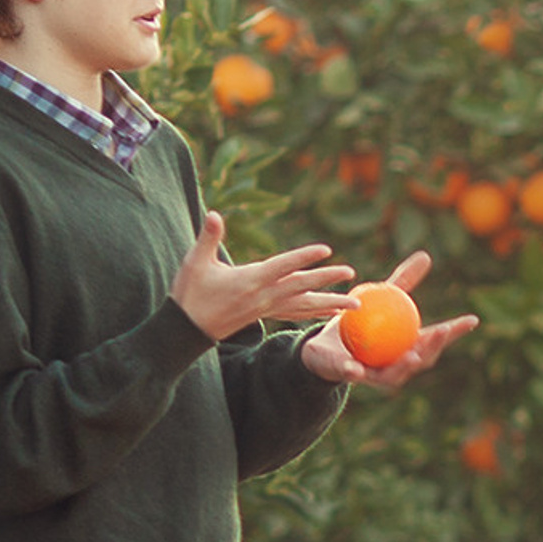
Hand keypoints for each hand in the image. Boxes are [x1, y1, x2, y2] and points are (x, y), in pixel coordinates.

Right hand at [171, 212, 354, 340]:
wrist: (186, 328)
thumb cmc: (190, 292)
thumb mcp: (195, 262)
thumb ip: (208, 237)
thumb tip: (214, 213)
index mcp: (249, 280)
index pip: (283, 266)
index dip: (304, 258)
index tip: (326, 250)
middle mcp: (263, 296)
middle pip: (301, 286)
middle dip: (327, 280)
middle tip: (351, 273)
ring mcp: (266, 308)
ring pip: (304, 305)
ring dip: (330, 303)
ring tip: (355, 304)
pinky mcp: (265, 315)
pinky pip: (296, 314)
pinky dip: (315, 313)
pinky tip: (331, 312)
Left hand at [297, 249, 479, 388]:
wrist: (323, 347)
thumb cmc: (357, 323)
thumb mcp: (379, 300)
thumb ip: (402, 282)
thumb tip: (426, 256)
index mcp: (409, 347)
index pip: (437, 338)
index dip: (456, 331)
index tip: (472, 319)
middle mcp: (398, 364)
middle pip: (422, 358)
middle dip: (434, 348)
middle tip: (442, 332)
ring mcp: (376, 375)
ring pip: (395, 374)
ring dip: (406, 366)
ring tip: (413, 355)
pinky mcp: (350, 378)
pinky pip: (354, 375)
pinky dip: (356, 372)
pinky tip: (357, 368)